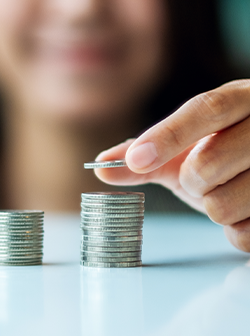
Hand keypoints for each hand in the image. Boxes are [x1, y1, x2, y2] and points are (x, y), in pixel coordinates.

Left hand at [94, 79, 249, 251]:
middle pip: (207, 165)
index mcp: (241, 100)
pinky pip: (245, 234)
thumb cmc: (220, 154)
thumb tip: (100, 165)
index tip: (136, 160)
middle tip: (203, 177)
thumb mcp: (184, 150)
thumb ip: (143, 157)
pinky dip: (234, 230)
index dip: (167, 136)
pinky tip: (246, 210)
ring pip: (223, 206)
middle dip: (192, 181)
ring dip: (213, 207)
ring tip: (230, 191)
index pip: (206, 110)